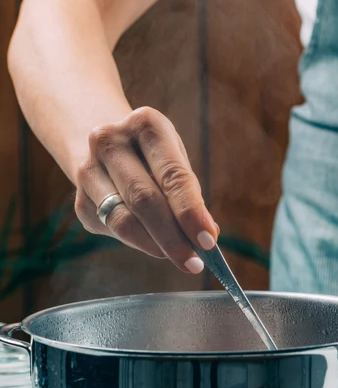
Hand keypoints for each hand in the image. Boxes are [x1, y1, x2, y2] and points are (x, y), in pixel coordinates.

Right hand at [73, 107, 218, 272]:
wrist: (105, 145)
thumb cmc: (153, 155)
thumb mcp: (176, 159)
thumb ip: (190, 193)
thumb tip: (207, 233)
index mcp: (145, 125)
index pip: (172, 176)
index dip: (191, 212)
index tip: (209, 241)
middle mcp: (110, 142)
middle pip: (144, 200)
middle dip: (173, 237)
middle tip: (195, 262)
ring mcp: (88, 170)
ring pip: (123, 220)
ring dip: (156, 246)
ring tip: (181, 257)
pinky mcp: (79, 200)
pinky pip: (112, 230)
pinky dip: (139, 242)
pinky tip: (154, 243)